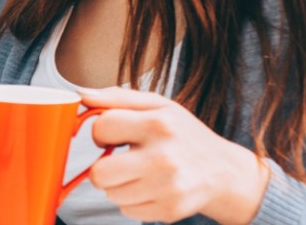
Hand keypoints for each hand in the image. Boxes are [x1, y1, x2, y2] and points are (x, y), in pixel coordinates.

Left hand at [81, 87, 269, 224]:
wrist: (224, 172)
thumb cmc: (185, 136)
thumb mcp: (158, 106)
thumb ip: (118, 98)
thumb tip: (81, 95)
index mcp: (158, 124)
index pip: (101, 128)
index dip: (100, 133)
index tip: (111, 136)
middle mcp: (164, 157)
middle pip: (99, 173)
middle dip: (102, 168)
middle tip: (119, 161)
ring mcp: (168, 187)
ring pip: (110, 193)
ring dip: (119, 185)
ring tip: (140, 174)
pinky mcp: (170, 209)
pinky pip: (126, 210)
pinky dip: (133, 201)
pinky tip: (151, 188)